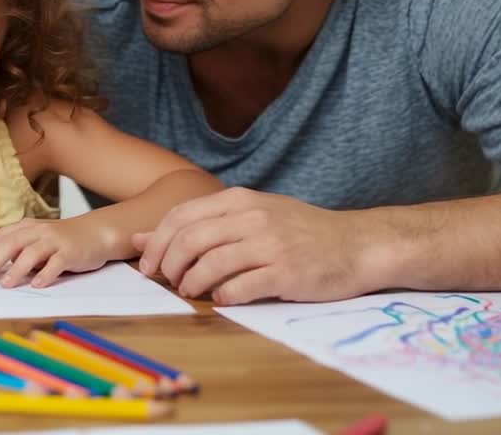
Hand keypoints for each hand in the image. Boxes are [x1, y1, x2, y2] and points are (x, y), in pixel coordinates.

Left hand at [0, 218, 112, 287]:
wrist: (96, 232)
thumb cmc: (62, 240)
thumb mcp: (37, 240)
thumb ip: (18, 250)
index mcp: (26, 227)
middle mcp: (39, 231)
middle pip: (11, 243)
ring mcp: (55, 240)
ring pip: (31, 253)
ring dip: (16, 269)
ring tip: (5, 284)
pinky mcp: (71, 252)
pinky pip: (56, 263)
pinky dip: (46, 274)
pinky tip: (37, 284)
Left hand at [133, 187, 380, 304]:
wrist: (358, 244)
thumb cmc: (301, 231)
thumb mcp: (253, 215)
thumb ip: (201, 223)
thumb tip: (143, 238)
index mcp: (240, 200)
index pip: (181, 216)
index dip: (157, 242)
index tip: (149, 264)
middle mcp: (252, 218)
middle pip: (189, 239)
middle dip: (168, 265)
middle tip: (166, 281)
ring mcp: (271, 245)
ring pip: (210, 264)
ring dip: (192, 283)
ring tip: (191, 291)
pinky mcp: (286, 273)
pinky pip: (241, 287)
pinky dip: (223, 296)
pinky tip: (222, 299)